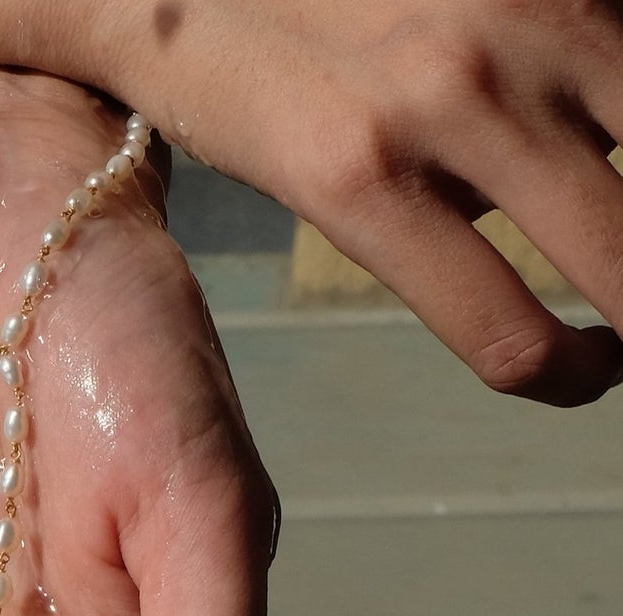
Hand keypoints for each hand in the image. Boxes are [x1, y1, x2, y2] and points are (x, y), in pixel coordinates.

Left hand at [66, 0, 622, 405]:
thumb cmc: (235, 63)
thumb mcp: (303, 174)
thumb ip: (427, 221)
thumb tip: (550, 252)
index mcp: (361, 178)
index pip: (509, 337)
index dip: (568, 376)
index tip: (586, 370)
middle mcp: (453, 95)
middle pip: (619, 258)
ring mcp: (523, 11)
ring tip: (593, 196)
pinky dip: (611, 82)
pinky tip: (572, 103)